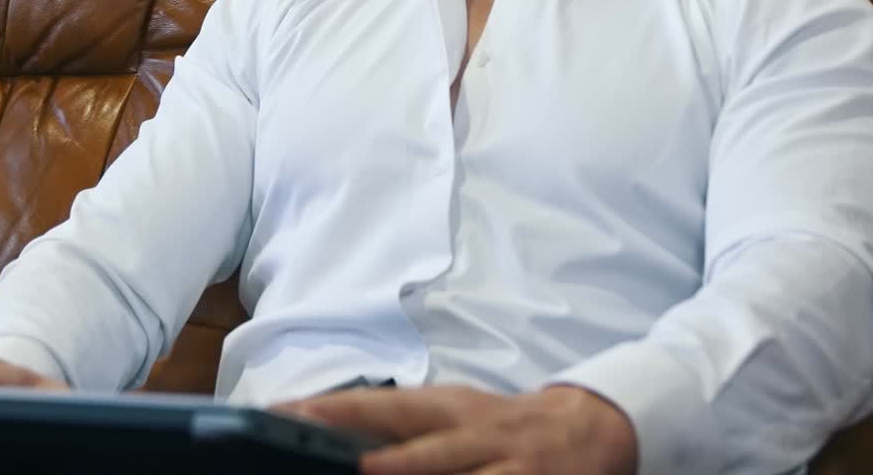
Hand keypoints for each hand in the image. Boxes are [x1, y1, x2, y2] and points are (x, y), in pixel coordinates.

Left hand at [282, 384, 636, 474]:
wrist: (586, 427)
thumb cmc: (500, 427)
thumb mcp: (453, 415)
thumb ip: (403, 429)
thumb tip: (337, 443)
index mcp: (445, 407)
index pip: (382, 404)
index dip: (336, 409)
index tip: (285, 415)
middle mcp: (474, 432)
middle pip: (423, 444)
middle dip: (382, 459)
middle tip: (340, 462)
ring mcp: (507, 466)